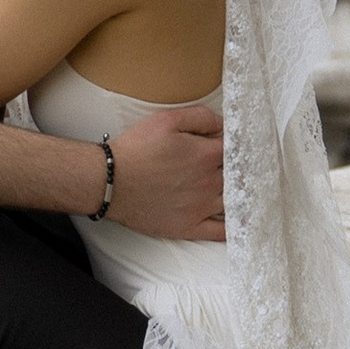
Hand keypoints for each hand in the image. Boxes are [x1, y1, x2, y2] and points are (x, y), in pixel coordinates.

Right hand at [104, 104, 225, 241]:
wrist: (110, 181)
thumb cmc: (136, 150)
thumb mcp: (167, 120)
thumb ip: (200, 117)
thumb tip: (223, 124)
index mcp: (207, 155)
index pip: (236, 148)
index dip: (235, 145)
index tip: (231, 145)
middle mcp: (210, 182)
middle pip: (238, 175)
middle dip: (238, 169)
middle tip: (235, 167)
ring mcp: (202, 207)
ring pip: (234, 201)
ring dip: (239, 194)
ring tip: (238, 190)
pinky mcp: (190, 227)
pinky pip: (221, 231)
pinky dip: (233, 226)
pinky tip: (238, 221)